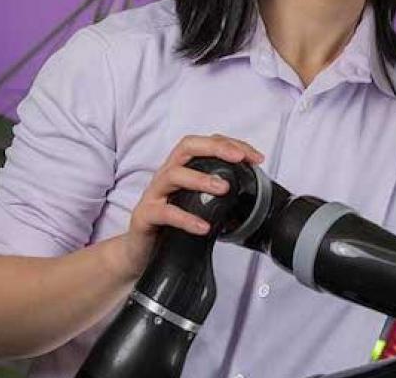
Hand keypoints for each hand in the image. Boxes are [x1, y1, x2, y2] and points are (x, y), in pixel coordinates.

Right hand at [111, 133, 264, 280]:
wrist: (140, 251)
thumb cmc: (170, 224)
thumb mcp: (195, 203)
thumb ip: (216, 193)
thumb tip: (252, 191)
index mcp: (180, 168)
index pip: (204, 144)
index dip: (230, 144)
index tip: (254, 156)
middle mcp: (166, 175)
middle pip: (187, 147)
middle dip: (215, 148)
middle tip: (239, 158)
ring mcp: (153, 194)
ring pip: (173, 175)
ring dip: (201, 179)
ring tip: (224, 188)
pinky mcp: (145, 216)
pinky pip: (165, 213)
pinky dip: (186, 218)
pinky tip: (203, 226)